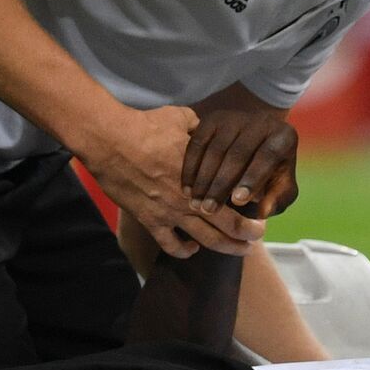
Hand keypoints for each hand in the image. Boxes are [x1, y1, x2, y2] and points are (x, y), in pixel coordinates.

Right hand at [78, 106, 264, 258]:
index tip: (260, 205)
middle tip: (258, 235)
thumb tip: (210, 128)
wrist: (109, 141)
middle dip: (248, 234)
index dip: (251, 202)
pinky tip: (192, 249)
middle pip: (228, 225)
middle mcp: (191, 198)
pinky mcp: (150, 220)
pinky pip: (170, 245)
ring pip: (206, 240)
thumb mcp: (181, 119)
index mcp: (204, 174)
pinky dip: (184, 251)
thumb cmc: (146, 126)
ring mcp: (171, 212)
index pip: (236, 195)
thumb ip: (200, 128)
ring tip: (240, 250)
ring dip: (226, 247)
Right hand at [182, 108, 298, 219]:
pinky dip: (191, 168)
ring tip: (196, 204)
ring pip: (215, 150)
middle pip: (238, 153)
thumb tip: (263, 212)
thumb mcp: (280, 188)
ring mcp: (234, 118)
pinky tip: (187, 190)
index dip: (252, 178)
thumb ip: (276, 200)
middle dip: (221, 184)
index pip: (268, 156)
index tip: (238, 202)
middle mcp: (260, 121)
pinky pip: (197, 144)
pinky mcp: (211, 120)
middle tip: (209, 209)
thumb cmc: (270, 175)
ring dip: (203, 179)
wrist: (254, 145)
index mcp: (283, 137)